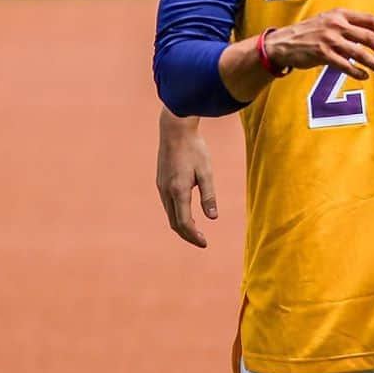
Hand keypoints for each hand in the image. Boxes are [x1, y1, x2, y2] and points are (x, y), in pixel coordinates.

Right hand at [156, 109, 216, 247]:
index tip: (205, 243)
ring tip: (195, 231)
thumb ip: (209, 195)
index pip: (184, 223)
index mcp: (178, 190)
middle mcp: (166, 191)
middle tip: (201, 241)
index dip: (194, 236)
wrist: (174, 129)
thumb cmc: (194, 148)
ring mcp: (161, 186)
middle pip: (174, 222)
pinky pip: (167, 204)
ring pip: (169, 213)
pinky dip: (176, 214)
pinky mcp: (160, 180)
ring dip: (181, 225)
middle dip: (187, 235)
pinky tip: (186, 212)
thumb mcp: (206, 171)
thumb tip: (213, 218)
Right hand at [265, 8, 373, 79]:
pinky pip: (345, 65)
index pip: (370, 20)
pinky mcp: (322, 54)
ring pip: (359, 53)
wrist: (283, 42)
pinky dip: (357, 71)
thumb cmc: (310, 32)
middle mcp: (336, 25)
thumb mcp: (329, 20)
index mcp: (341, 14)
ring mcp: (329, 40)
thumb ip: (350, 24)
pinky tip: (365, 76)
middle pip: (369, 37)